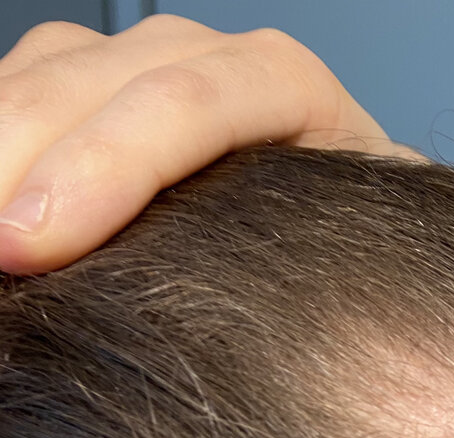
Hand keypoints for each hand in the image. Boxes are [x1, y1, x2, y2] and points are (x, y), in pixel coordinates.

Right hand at [0, 14, 418, 274]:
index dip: (108, 165)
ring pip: (49, 74)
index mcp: (292, 89)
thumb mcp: (352, 242)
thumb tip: (201, 292)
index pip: (196, 98)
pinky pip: (23, 84)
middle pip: (101, 79)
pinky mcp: (97, 88)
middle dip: (24, 161)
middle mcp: (217, 60)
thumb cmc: (349, 251)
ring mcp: (150, 66)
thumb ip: (310, 239)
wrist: (340, 239)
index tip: (33, 248)